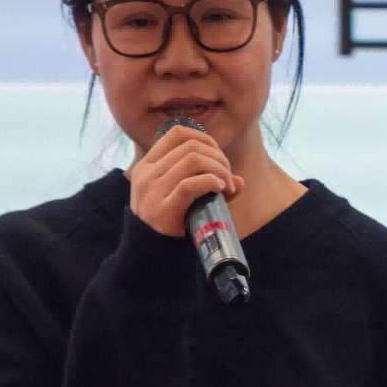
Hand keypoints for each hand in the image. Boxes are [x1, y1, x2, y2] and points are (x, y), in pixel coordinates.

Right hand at [125, 113, 238, 238]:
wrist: (151, 253)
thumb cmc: (170, 221)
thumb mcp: (184, 196)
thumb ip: (208, 184)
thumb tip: (240, 181)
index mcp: (148, 164)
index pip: (177, 133)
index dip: (205, 139)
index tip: (219, 158)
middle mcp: (147, 173)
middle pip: (191, 147)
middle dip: (219, 158)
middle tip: (229, 178)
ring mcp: (152, 191)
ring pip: (193, 161)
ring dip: (219, 170)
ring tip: (228, 187)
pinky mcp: (162, 209)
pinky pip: (190, 185)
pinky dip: (211, 182)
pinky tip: (221, 190)